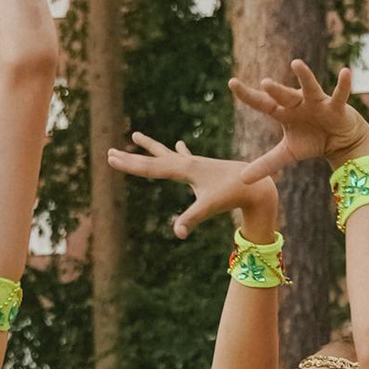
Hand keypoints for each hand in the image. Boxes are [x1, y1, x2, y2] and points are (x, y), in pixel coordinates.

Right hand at [108, 131, 283, 245]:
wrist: (257, 185)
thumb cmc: (232, 196)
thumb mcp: (209, 208)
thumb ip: (191, 219)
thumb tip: (177, 233)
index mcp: (185, 170)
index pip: (150, 168)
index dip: (129, 165)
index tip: (111, 158)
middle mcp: (188, 163)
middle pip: (153, 160)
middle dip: (132, 157)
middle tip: (110, 151)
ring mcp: (196, 164)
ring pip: (167, 154)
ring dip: (151, 147)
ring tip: (136, 135)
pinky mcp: (205, 168)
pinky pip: (186, 157)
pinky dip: (179, 151)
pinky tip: (178, 143)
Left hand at [228, 58, 368, 166]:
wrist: (341, 141)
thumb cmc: (312, 140)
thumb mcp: (287, 154)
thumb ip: (266, 164)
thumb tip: (241, 180)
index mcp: (284, 112)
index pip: (262, 103)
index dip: (248, 95)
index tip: (232, 83)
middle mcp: (298, 103)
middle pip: (284, 95)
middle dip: (275, 90)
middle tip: (264, 83)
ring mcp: (317, 103)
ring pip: (310, 87)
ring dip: (304, 76)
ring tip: (296, 64)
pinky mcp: (336, 107)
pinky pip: (340, 95)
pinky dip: (344, 85)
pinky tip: (346, 71)